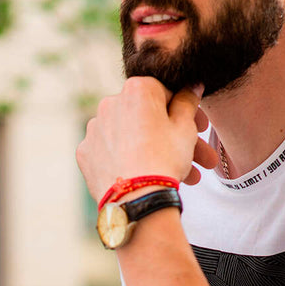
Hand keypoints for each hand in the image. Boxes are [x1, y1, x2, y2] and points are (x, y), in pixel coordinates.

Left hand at [76, 79, 218, 201]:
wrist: (136, 199)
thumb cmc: (164, 160)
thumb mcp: (185, 127)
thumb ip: (188, 101)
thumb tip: (191, 86)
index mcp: (136, 89)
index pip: (165, 93)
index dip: (185, 111)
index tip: (199, 127)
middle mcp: (109, 103)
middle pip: (147, 118)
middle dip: (173, 136)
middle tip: (196, 155)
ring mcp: (94, 129)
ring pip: (130, 136)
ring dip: (153, 150)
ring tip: (181, 174)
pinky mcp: (85, 153)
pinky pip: (110, 152)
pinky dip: (125, 159)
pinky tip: (143, 174)